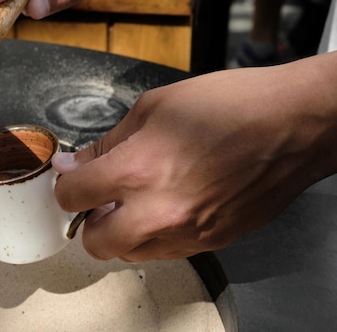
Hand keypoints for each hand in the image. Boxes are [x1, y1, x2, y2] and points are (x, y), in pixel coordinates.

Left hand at [53, 55, 336, 261]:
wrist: (294, 125)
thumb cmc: (229, 106)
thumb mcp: (154, 107)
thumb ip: (107, 142)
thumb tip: (75, 163)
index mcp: (137, 170)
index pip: (71, 196)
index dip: (66, 184)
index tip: (72, 174)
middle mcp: (158, 211)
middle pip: (94, 243)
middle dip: (88, 220)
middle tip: (99, 197)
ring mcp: (187, 233)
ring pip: (129, 253)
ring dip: (120, 231)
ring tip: (134, 201)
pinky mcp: (211, 242)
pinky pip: (165, 252)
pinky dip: (153, 236)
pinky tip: (165, 206)